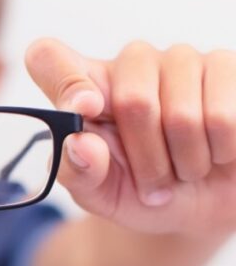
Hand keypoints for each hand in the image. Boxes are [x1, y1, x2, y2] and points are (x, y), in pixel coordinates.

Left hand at [25, 37, 235, 237]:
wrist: (197, 207)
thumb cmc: (137, 193)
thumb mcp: (98, 195)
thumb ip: (78, 173)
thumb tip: (79, 143)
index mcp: (82, 87)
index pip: (47, 57)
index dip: (66, 82)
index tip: (87, 109)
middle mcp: (129, 64)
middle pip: (133, 101)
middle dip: (147, 159)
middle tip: (152, 181)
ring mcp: (180, 60)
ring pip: (183, 115)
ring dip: (185, 162)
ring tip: (184, 167)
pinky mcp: (225, 67)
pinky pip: (224, 116)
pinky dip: (220, 152)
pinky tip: (217, 151)